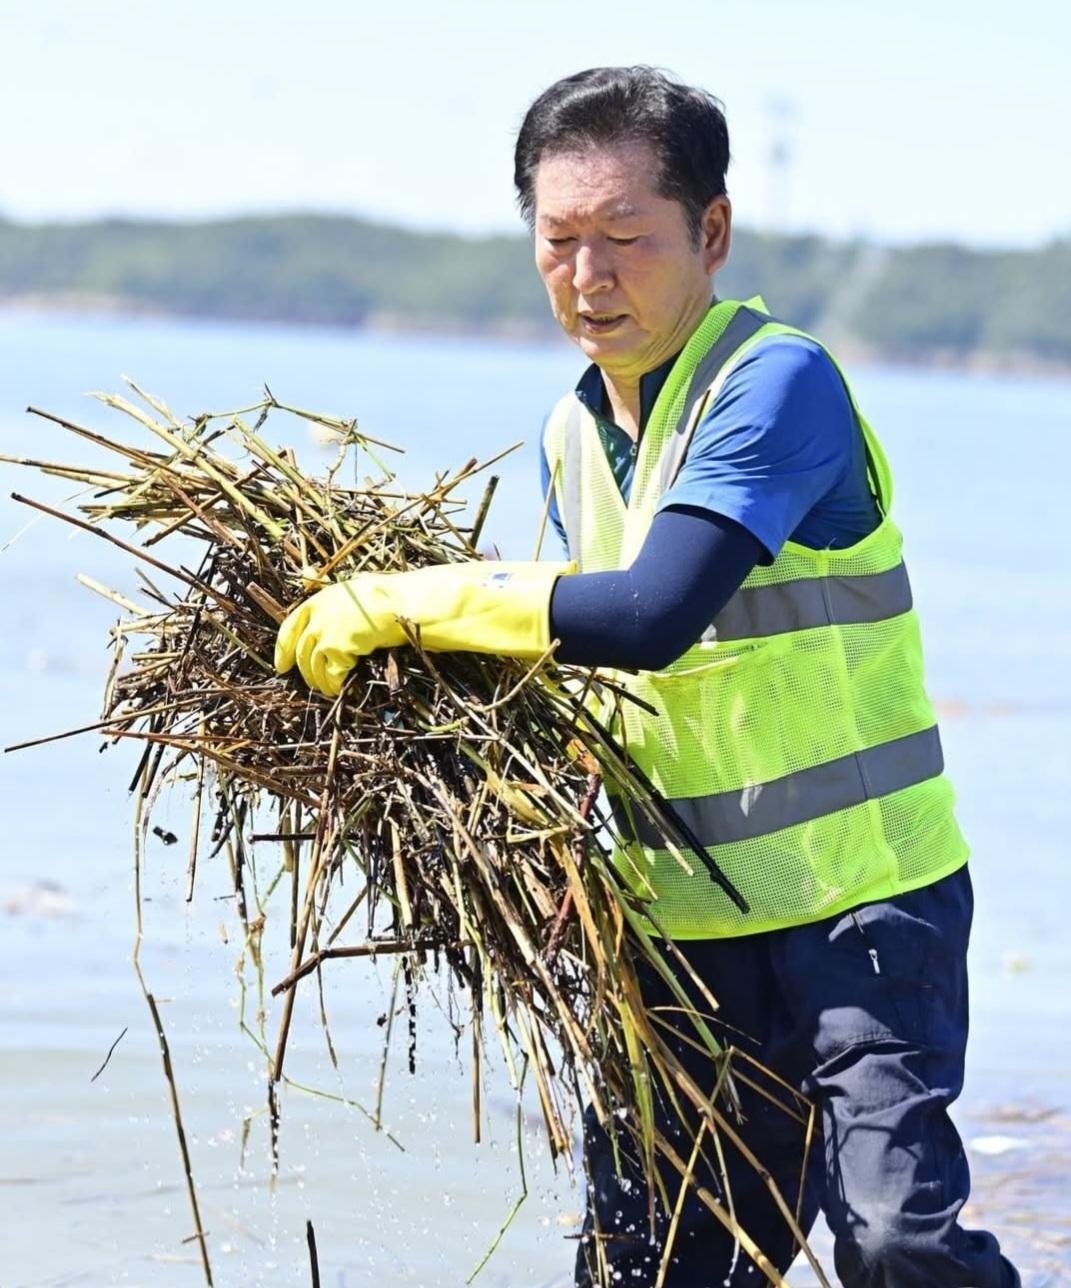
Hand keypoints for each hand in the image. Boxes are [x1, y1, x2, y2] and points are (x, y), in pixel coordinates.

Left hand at [274, 574, 402, 695]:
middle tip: (312, 684)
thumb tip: (313, 594)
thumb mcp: (349, 592)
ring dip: (320, 682)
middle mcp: (317, 617)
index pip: (288, 629)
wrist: (399, 605)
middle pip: (302, 652)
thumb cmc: (382, 597)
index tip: (281, 666)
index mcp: (316, 602)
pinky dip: (335, 684)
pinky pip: (332, 673)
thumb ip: (330, 603)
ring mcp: (326, 632)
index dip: (282, 650)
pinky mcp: (338, 648)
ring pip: (314, 666)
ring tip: (327, 689)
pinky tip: (339, 689)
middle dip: (305, 672)